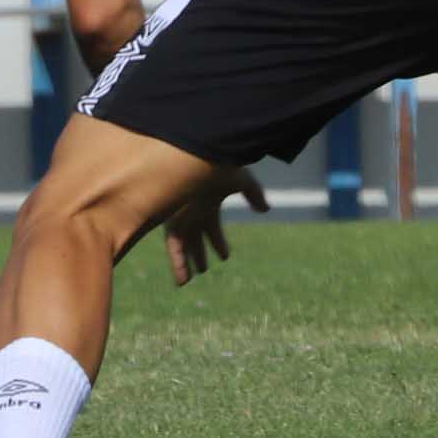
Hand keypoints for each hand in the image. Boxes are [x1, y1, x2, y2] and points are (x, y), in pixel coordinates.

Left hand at [166, 167, 271, 285]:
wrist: (196, 155)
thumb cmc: (219, 163)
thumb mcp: (241, 179)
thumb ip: (254, 193)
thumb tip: (266, 209)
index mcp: (207, 200)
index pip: (212, 227)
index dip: (218, 242)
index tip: (225, 257)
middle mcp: (191, 209)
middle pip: (194, 237)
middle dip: (198, 253)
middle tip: (202, 270)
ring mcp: (180, 214)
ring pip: (180, 244)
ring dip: (184, 263)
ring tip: (185, 282)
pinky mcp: (171, 219)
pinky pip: (173, 246)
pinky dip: (177, 262)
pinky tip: (182, 281)